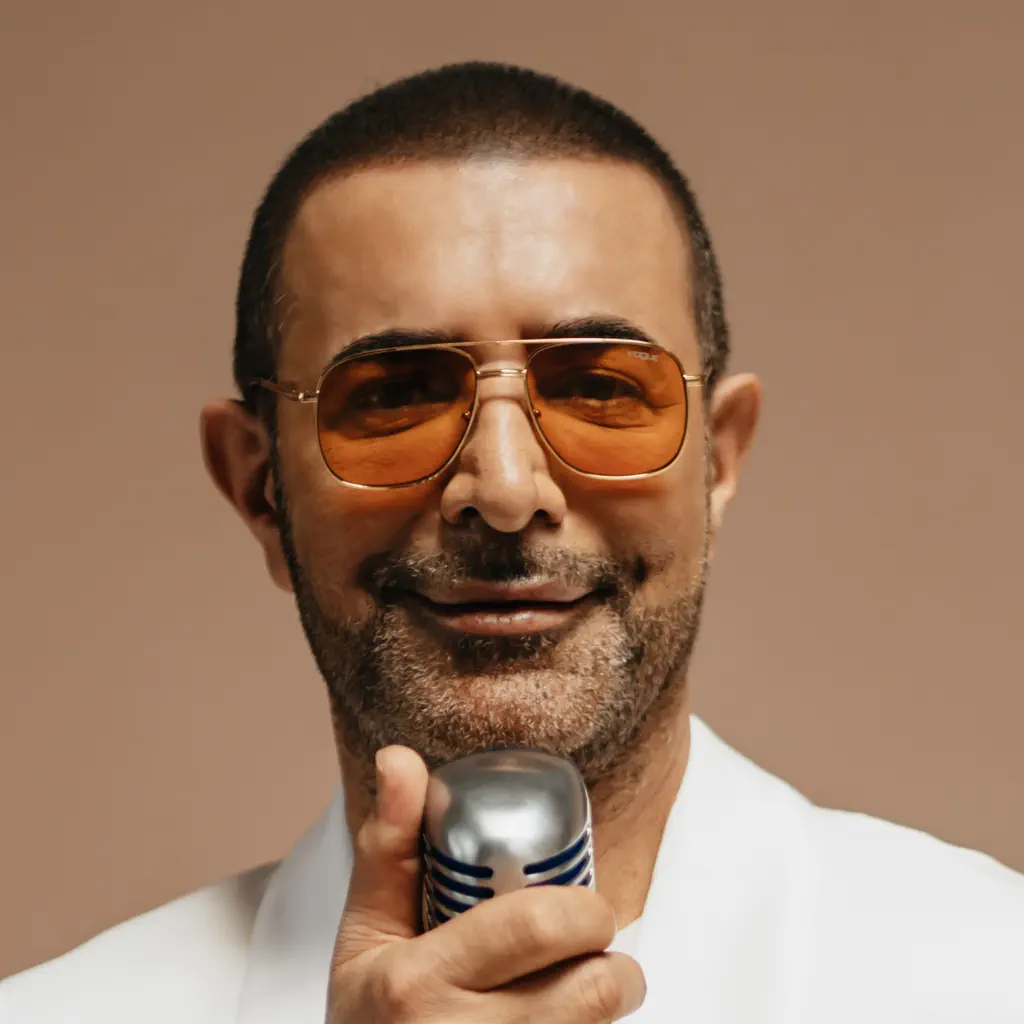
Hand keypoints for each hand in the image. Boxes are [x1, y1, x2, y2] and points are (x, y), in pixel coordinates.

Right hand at [326, 745, 645, 1021]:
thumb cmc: (371, 1022)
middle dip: (614, 963)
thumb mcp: (364, 936)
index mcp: (416, 982)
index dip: (582, 909)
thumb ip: (388, 846)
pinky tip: (558, 1022)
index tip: (589, 905)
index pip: (531, 927)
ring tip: (590, 985)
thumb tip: (401, 759)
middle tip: (601, 946)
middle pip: (584, 990)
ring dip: (607, 1005)